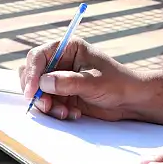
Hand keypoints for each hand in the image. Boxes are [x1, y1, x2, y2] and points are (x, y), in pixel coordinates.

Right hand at [18, 38, 139, 120]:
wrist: (131, 101)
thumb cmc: (118, 84)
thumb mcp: (93, 82)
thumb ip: (68, 82)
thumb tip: (43, 83)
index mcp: (68, 49)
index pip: (38, 56)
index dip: (31, 73)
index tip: (32, 91)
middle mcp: (60, 62)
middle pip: (32, 74)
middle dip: (36, 91)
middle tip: (46, 106)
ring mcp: (60, 80)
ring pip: (38, 92)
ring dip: (47, 105)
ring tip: (65, 113)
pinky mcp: (63, 95)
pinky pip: (48, 103)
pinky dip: (56, 111)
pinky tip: (73, 114)